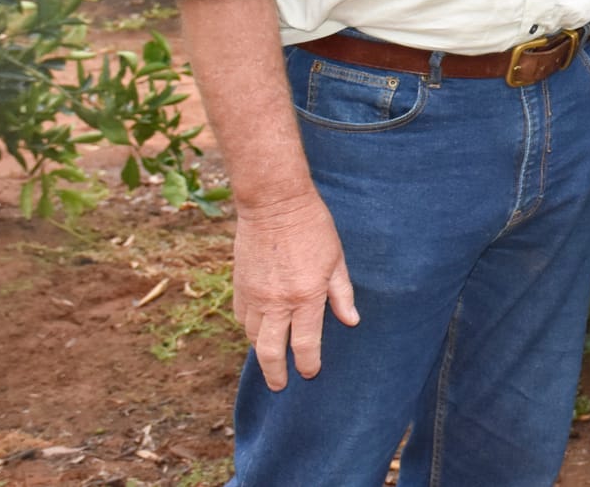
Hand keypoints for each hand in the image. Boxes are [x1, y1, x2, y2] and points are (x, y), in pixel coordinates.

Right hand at [231, 189, 358, 389]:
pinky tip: (259, 330)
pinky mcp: (239, 287)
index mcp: (306, 296)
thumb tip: (351, 321)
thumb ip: (342, 294)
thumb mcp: (337, 260)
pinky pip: (242, 318)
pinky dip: (250, 329)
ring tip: (272, 358)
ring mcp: (254, 296)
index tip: (310, 373)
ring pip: (253, 337)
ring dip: (262, 351)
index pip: (305, 344)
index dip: (308, 364)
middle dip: (276, 374)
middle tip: (280, 385)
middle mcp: (277, 302)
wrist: (274, 205)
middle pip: (271, 352)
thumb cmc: (313, 228)